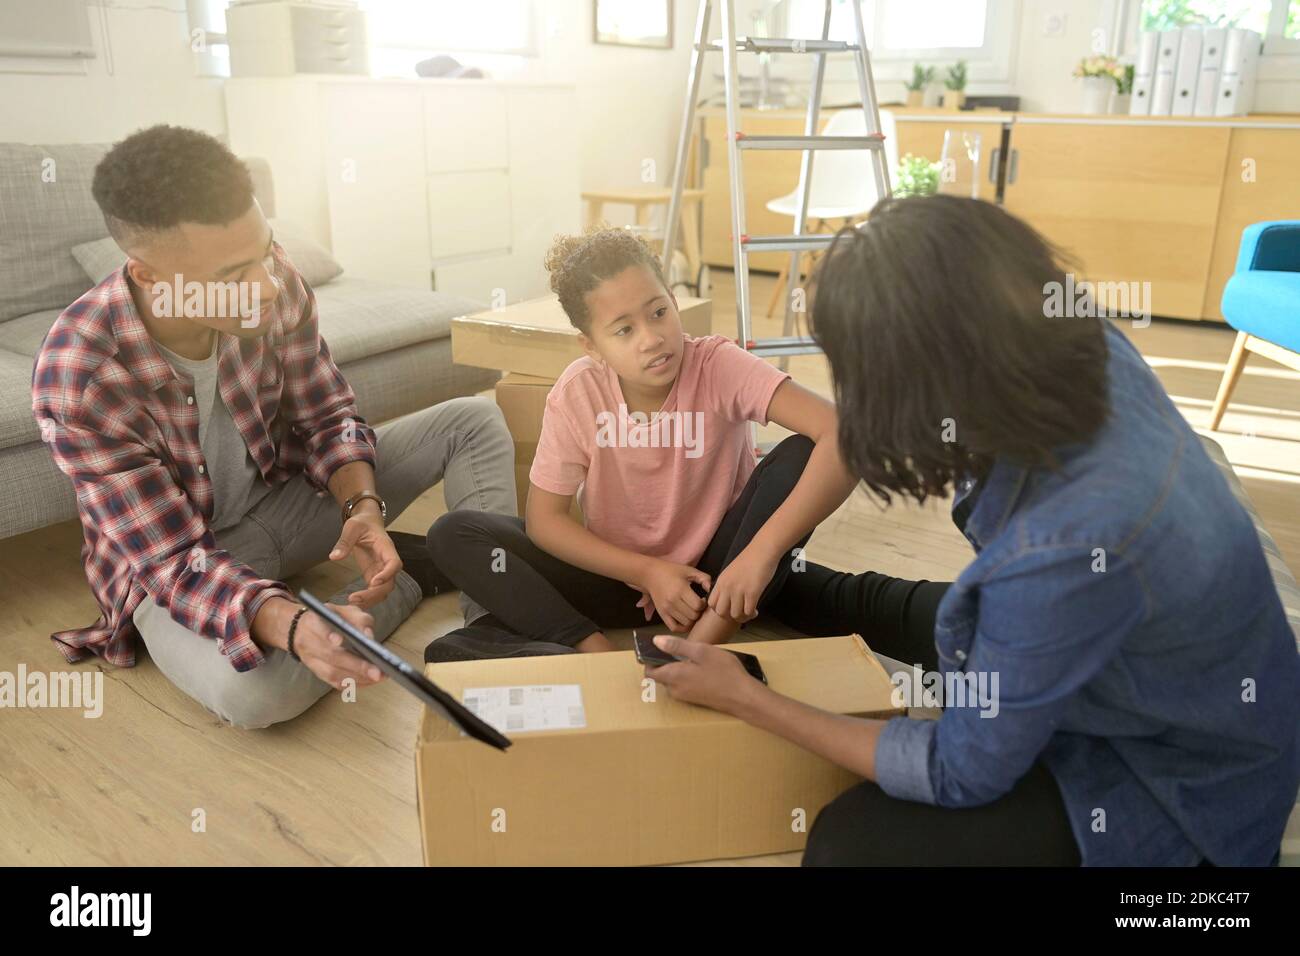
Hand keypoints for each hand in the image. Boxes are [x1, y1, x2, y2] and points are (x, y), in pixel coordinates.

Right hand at [293, 602, 385, 689]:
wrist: (304, 630)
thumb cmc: (330, 618)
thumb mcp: (344, 610)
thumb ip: (358, 619)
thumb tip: (369, 636)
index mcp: (312, 622)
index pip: (318, 629)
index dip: (328, 635)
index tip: (340, 641)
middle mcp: (307, 643)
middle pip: (330, 656)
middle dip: (355, 664)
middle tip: (377, 670)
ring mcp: (310, 661)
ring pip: (332, 673)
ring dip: (357, 677)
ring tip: (378, 676)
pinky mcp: (317, 673)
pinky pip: (334, 682)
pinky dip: (353, 683)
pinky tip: (370, 680)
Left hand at [329, 511, 400, 607]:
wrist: (366, 522)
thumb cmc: (362, 522)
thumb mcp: (352, 527)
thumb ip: (344, 541)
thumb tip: (334, 557)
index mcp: (386, 547)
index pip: (394, 563)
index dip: (387, 574)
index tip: (373, 582)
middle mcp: (387, 561)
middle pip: (389, 582)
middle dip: (374, 593)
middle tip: (355, 599)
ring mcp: (381, 569)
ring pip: (383, 589)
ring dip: (371, 599)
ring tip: (352, 602)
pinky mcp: (373, 574)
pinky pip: (374, 589)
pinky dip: (367, 597)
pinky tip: (354, 601)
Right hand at [636, 559, 711, 632]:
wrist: (651, 575)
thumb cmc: (672, 571)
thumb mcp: (690, 570)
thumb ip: (704, 579)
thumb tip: (713, 591)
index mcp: (680, 589)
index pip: (698, 605)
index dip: (704, 604)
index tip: (702, 599)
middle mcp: (672, 602)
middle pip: (693, 616)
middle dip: (699, 612)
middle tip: (698, 606)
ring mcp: (666, 610)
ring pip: (686, 623)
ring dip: (692, 619)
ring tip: (692, 611)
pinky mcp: (662, 615)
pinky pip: (675, 628)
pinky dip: (683, 627)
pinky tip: (685, 619)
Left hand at [643, 635, 761, 715]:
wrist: (743, 697)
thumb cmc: (723, 671)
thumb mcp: (700, 652)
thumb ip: (676, 646)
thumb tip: (655, 641)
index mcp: (673, 677)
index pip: (649, 671)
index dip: (649, 659)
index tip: (658, 647)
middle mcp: (675, 690)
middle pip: (661, 675)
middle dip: (665, 661)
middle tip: (681, 648)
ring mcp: (685, 696)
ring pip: (673, 680)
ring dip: (677, 668)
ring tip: (694, 656)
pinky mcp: (695, 699)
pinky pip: (683, 685)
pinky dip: (686, 675)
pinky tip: (702, 667)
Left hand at [708, 546, 778, 623]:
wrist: (762, 550)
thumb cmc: (749, 560)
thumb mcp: (730, 572)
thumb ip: (727, 585)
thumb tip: (727, 600)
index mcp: (721, 581)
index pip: (712, 604)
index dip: (720, 610)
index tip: (729, 608)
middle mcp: (727, 587)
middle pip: (721, 612)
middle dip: (730, 616)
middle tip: (739, 613)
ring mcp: (739, 590)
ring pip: (735, 614)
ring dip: (742, 617)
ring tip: (749, 612)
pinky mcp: (752, 592)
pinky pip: (748, 611)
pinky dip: (752, 613)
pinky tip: (755, 610)